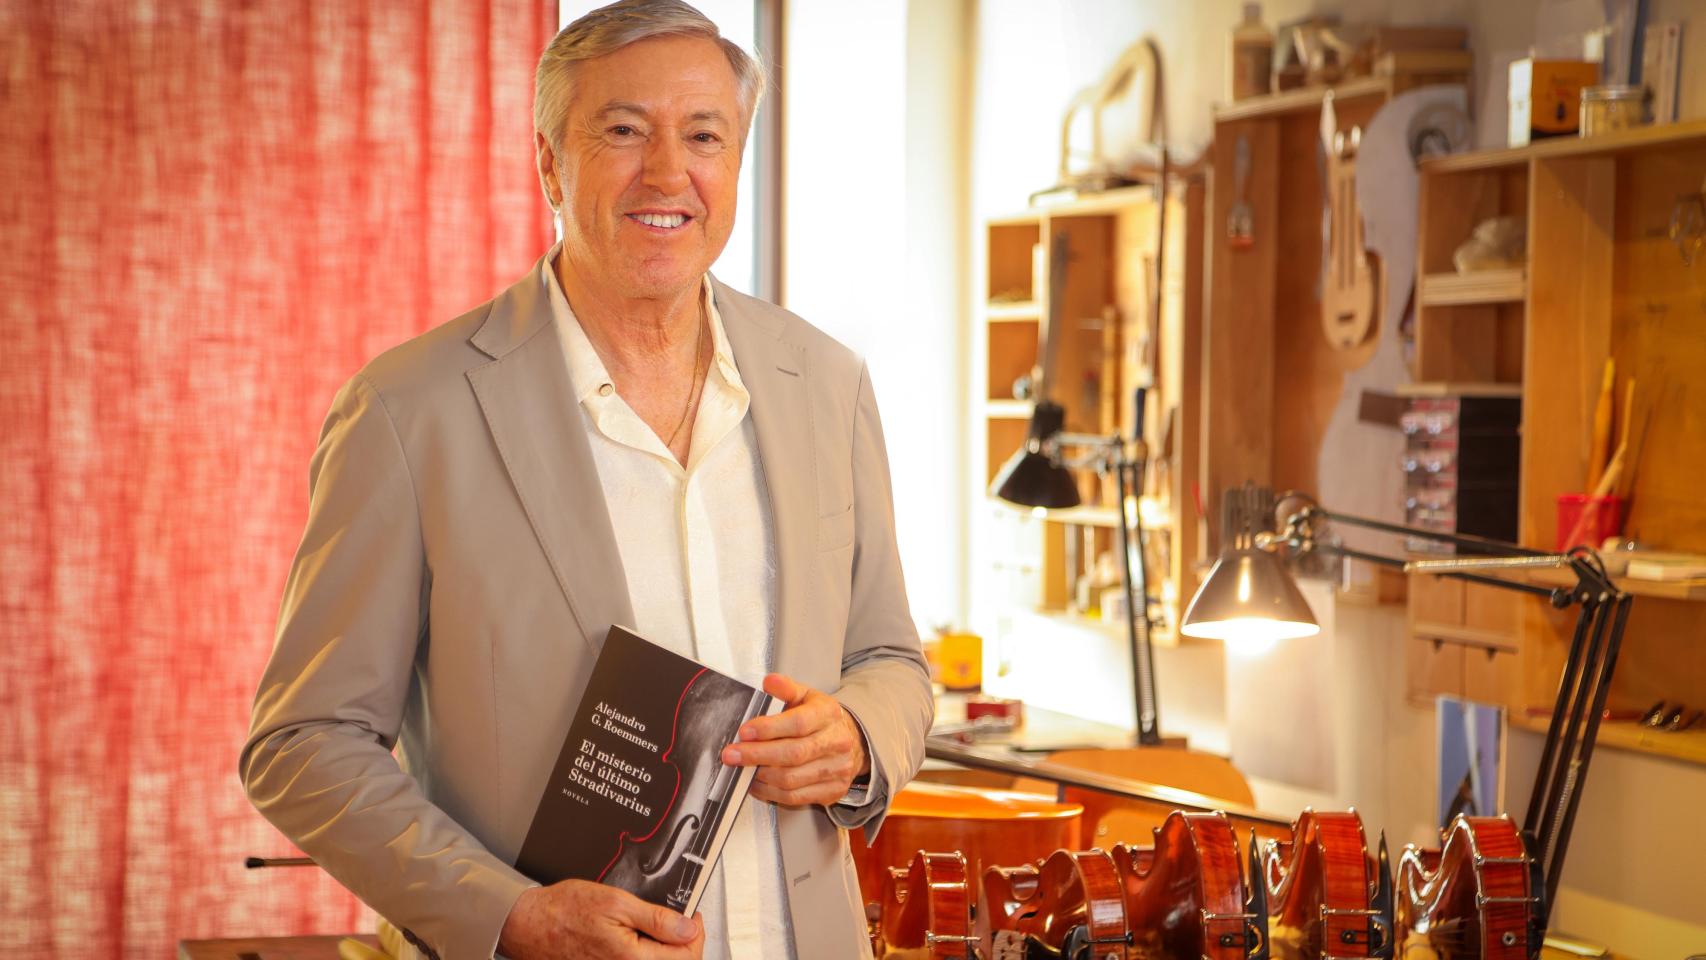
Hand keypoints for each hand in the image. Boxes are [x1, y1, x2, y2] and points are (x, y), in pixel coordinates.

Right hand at [497, 880, 703, 959]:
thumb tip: (688, 928)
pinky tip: (639, 939)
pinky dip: (646, 954)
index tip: (690, 916)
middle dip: (683, 942)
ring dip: (665, 949)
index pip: (686, 956)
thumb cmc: (563, 912)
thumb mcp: (615, 902)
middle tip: (679, 920)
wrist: (528, 926)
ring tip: (658, 927)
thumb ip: (656, 918)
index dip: (694, 932)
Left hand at [721, 674, 869, 806]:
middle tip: (732, 754)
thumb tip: (769, 682)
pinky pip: (795, 797)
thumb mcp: (805, 697)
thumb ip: (786, 689)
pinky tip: (757, 783)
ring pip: (792, 779)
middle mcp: (837, 742)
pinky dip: (770, 792)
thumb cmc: (820, 719)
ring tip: (742, 768)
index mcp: (828, 714)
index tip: (744, 732)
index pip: (799, 723)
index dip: (769, 729)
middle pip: (794, 753)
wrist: (850, 741)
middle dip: (757, 755)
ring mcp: (837, 769)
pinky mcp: (832, 790)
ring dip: (761, 776)